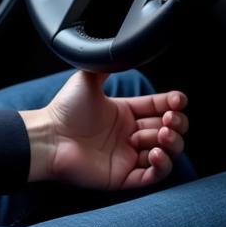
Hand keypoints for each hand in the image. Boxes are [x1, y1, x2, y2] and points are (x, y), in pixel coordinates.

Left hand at [21, 71, 188, 189]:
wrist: (48, 137)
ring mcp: (128, 157)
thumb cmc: (64, 110)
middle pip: (170, 130)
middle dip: (177, 123)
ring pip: (167, 152)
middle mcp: (130, 135)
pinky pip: (154, 176)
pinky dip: (162, 166)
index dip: (174, 104)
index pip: (161, 108)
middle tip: (170, 119)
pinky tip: (156, 153)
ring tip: (163, 135)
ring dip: (173, 143)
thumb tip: (124, 49)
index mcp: (126, 113)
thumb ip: (108, 64)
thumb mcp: (89, 79)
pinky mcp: (124, 177)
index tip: (178, 100)